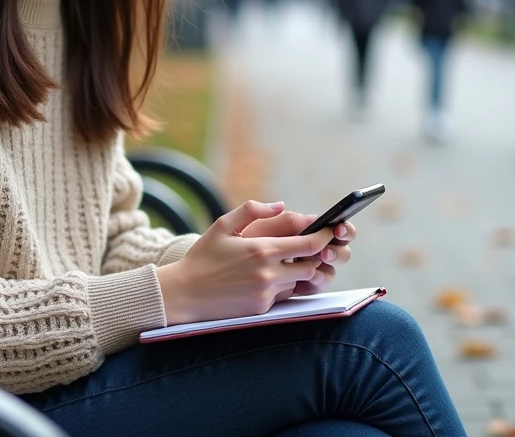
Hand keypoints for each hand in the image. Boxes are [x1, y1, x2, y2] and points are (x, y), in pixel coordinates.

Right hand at [155, 201, 335, 325]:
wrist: (184, 293)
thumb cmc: (202, 257)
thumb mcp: (222, 225)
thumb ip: (252, 210)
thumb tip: (281, 206)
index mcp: (262, 249)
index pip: (308, 244)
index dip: (324, 237)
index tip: (330, 231)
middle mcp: (268, 273)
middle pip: (311, 265)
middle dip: (316, 256)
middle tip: (312, 247)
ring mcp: (266, 293)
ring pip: (300, 282)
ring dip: (300, 272)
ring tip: (289, 262)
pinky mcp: (262, 308)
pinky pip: (284, 295)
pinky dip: (283, 286)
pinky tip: (268, 278)